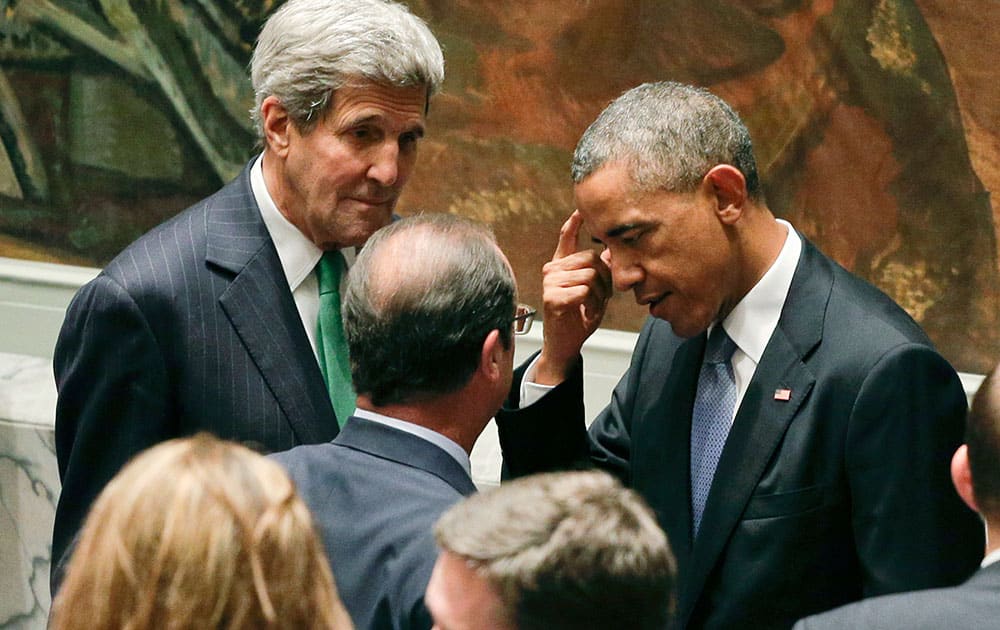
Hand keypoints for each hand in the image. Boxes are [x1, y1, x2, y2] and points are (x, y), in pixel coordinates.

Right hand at [535, 211, 611, 384]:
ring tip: (592, 305)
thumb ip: (598, 270)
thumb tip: (609, 250)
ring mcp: (549, 282)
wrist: (566, 343)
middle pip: (590, 258)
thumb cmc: (580, 316)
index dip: (574, 223)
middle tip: (600, 297)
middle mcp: (552, 269)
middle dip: (604, 279)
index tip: (580, 210)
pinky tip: (584, 312)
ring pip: (589, 275)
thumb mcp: (595, 290)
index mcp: (562, 265)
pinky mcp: (551, 297)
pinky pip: (583, 290)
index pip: (567, 238)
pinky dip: (591, 304)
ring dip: (599, 293)